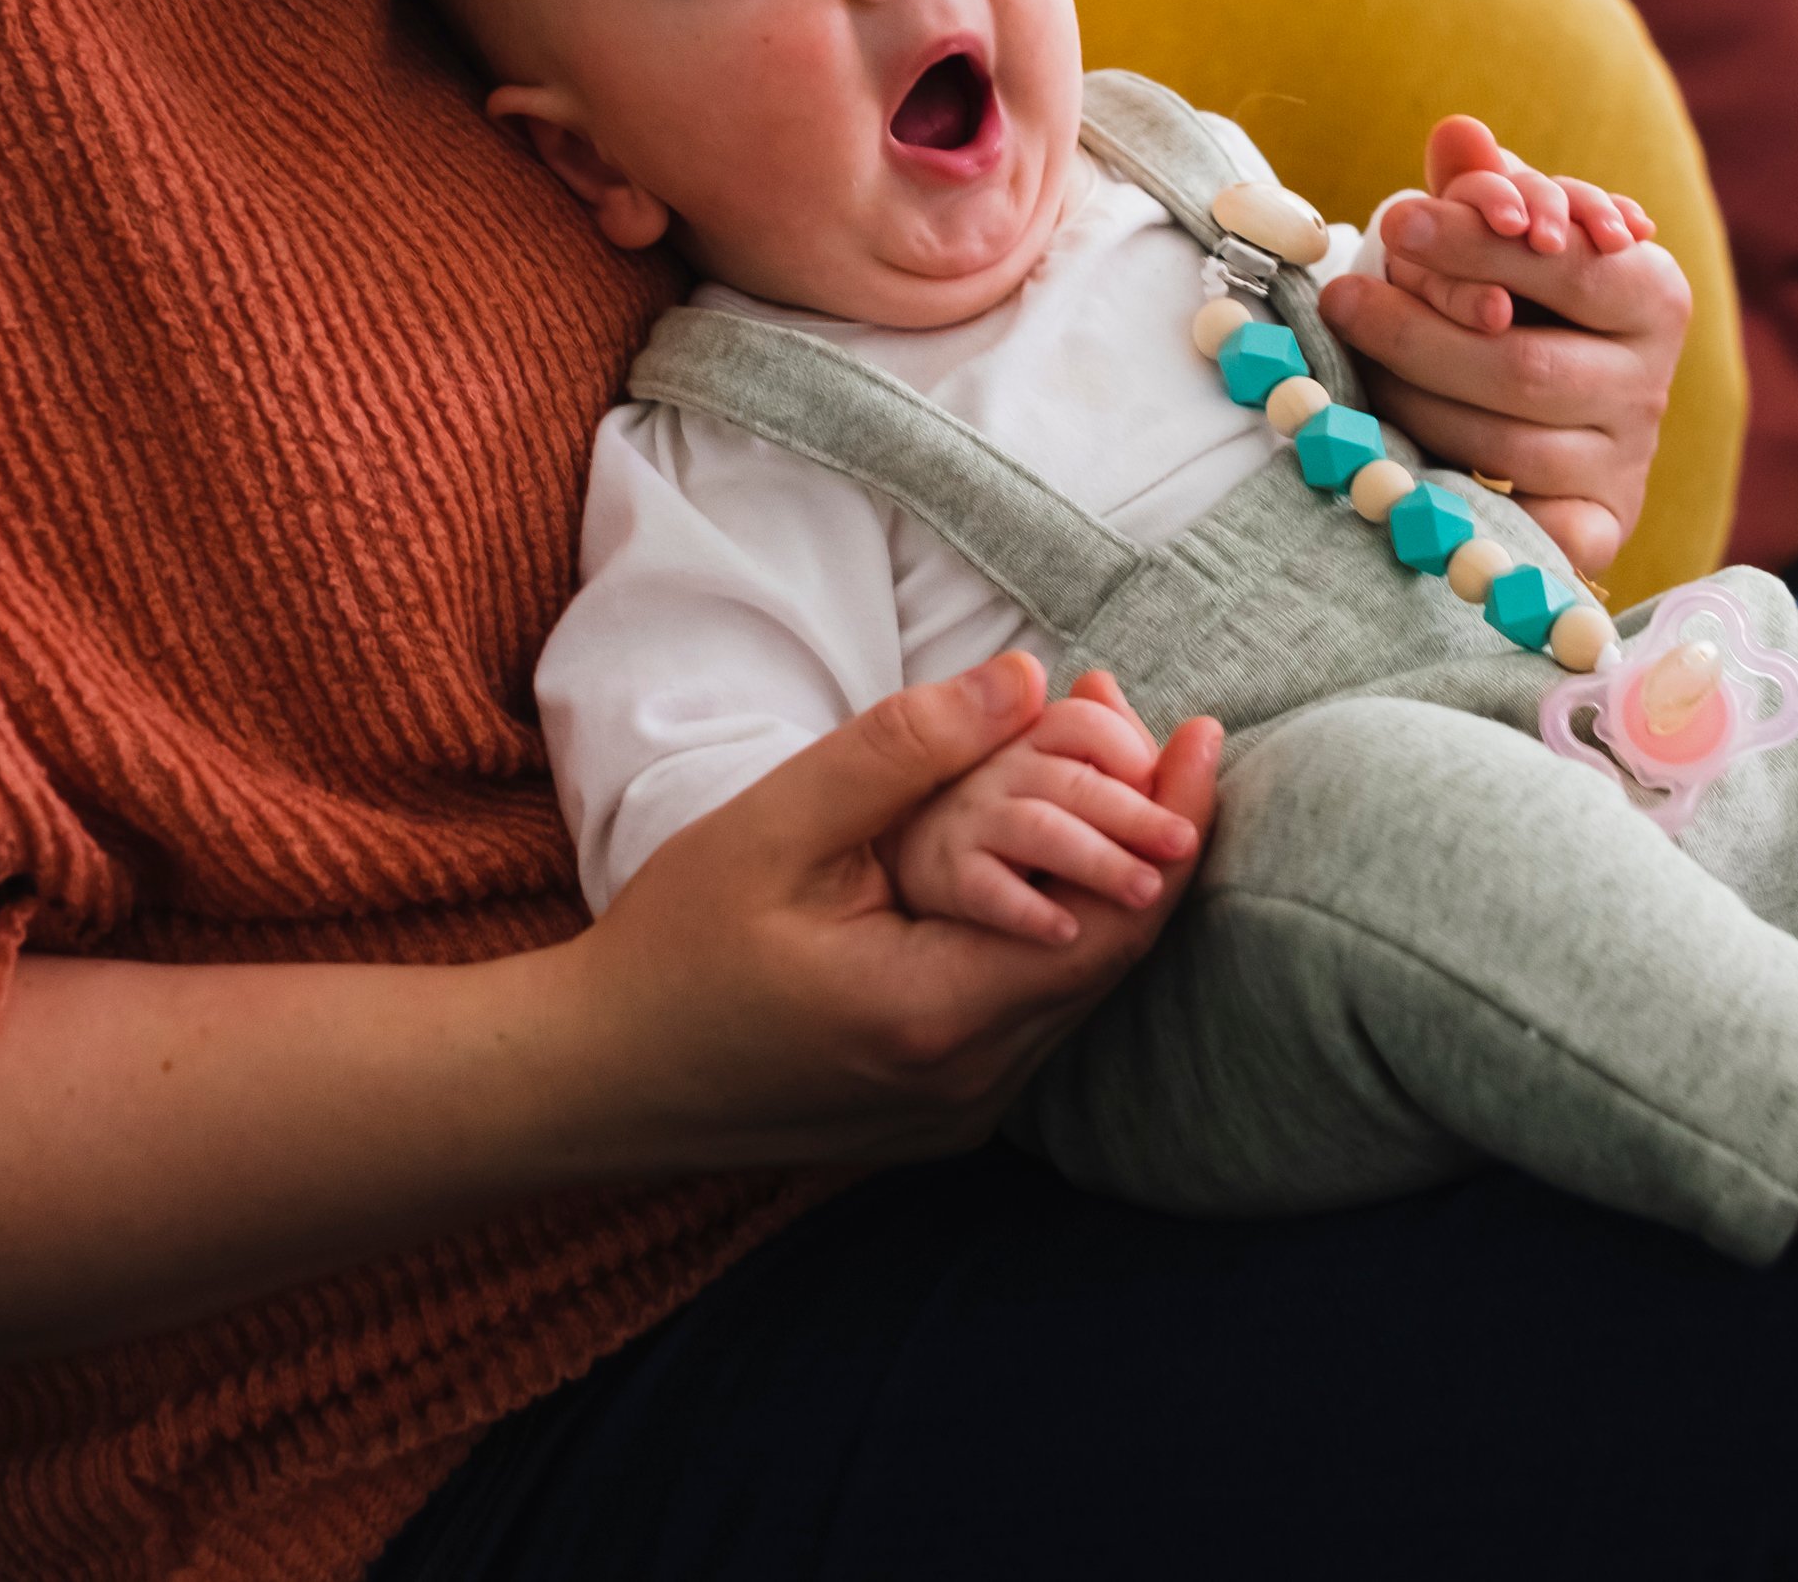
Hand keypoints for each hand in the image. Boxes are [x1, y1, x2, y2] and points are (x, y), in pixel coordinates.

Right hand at [550, 654, 1221, 1173]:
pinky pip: (1034, 1014)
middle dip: (1152, 841)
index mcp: (936, 1015)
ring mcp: (960, 1113)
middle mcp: (970, 1085)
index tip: (1202, 734)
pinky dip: (1059, 932)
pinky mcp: (942, 1115)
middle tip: (1172, 737)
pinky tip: (1053, 861)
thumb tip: (1028, 681)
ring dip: (1111, 887)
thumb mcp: (778, 825)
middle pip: (1113, 959)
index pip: (1111, 924)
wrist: (595, 1079)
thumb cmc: (671, 949)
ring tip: (1124, 779)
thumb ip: (906, 750)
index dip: (1172, 823)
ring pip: (1078, 989)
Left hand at [1318, 113, 1690, 580]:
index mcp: (1653, 294)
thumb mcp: (1506, 236)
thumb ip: (1484, 189)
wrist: (1558, 410)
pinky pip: (1529, 532)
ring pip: (1507, 449)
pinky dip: (1469, 507)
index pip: (1572, 266)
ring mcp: (1624, 463)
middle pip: (1526, 369)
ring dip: (1414, 406)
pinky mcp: (1595, 527)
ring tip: (1352, 364)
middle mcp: (1651, 386)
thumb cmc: (1524, 299)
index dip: (1480, 245)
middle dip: (1420, 335)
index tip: (1397, 222)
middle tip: (1342, 300)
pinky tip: (1403, 469)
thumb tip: (1457, 135)